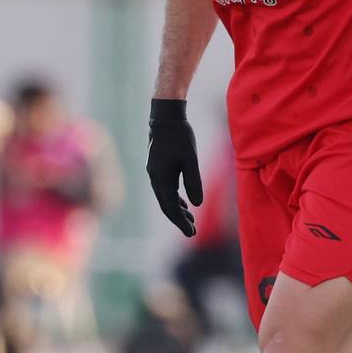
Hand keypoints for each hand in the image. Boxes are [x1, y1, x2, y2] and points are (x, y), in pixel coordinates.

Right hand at [146, 99, 202, 236]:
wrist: (165, 118)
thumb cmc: (179, 137)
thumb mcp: (191, 159)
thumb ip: (193, 182)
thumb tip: (197, 204)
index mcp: (161, 179)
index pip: (171, 208)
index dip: (181, 222)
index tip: (192, 233)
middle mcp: (155, 179)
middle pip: (166, 206)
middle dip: (179, 220)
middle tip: (192, 232)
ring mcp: (154, 174)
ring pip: (165, 198)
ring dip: (177, 210)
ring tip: (190, 220)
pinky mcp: (157, 168)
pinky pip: (165, 189)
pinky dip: (174, 199)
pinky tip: (184, 203)